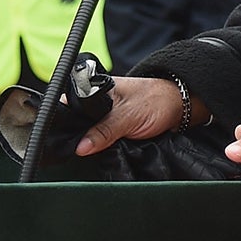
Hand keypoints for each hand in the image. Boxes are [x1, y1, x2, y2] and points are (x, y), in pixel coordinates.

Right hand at [52, 77, 195, 153]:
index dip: (63, 121)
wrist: (180, 107)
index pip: (69, 104)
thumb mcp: (128, 117)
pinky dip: (100, 145)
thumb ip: (104, 131)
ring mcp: (106, 115)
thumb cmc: (156, 101)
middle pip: (77, 121)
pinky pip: (100, 138)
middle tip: (78, 148)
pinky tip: (100, 151)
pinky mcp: (114, 128)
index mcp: (97, 89)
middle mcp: (98, 102)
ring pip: (88, 132)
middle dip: (76, 135)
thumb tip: (80, 147)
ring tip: (90, 150)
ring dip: (90, 142)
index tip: (60, 138)